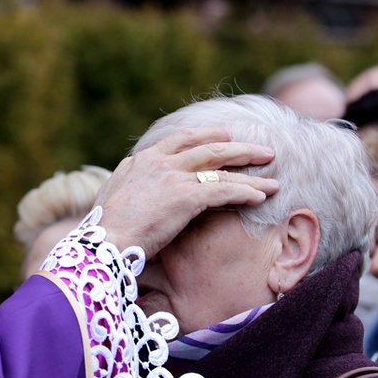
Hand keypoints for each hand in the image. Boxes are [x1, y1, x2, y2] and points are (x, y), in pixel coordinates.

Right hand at [94, 127, 278, 256]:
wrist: (104, 240)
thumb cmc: (105, 227)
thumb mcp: (112, 195)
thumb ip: (128, 181)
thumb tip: (131, 177)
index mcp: (142, 160)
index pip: (180, 141)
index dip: (206, 137)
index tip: (224, 137)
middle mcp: (160, 162)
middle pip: (208, 147)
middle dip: (239, 147)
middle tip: (262, 151)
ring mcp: (173, 176)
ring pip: (221, 167)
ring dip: (250, 170)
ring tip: (273, 176)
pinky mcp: (186, 196)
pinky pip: (225, 191)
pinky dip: (246, 192)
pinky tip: (262, 196)